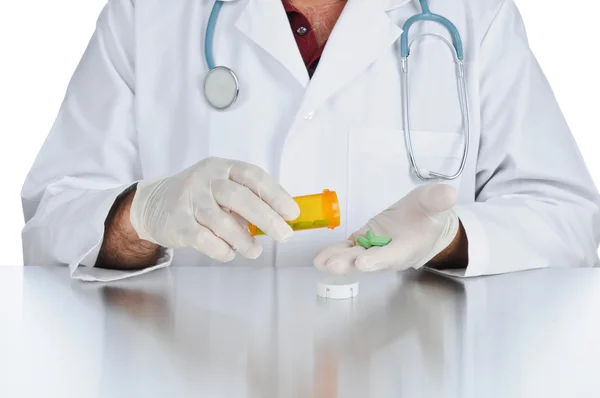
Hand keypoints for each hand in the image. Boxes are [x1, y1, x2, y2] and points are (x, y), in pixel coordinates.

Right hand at [129, 157, 299, 261]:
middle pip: (239, 197)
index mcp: (222, 167)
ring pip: (222, 222)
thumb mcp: (222, 187)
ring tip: (256, 251)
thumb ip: (248, 198)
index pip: (253, 176)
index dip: (275, 194)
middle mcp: (205, 179)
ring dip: (244, 240)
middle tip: (285, 235)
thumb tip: (281, 219)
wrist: (152, 204)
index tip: (292, 213)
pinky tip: (230, 252)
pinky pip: (205, 239)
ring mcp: (189, 200)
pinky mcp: (178, 223)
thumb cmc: (199, 197)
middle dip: (266, 218)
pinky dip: (222, 249)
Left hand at [313, 184, 458, 273]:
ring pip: (354, 256)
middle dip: (351, 263)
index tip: (364, 263)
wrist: (424, 222)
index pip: (392, 255)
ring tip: (321, 263)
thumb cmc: (429, 214)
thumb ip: (438, 199)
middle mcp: (388, 253)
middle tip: (333, 266)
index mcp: (407, 247)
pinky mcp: (363, 241)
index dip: (378, 260)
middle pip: (368, 260)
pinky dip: (334, 252)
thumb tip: (449, 193)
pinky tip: (320, 257)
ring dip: (338, 260)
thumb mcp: (435, 202)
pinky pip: (347, 248)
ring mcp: (373, 248)